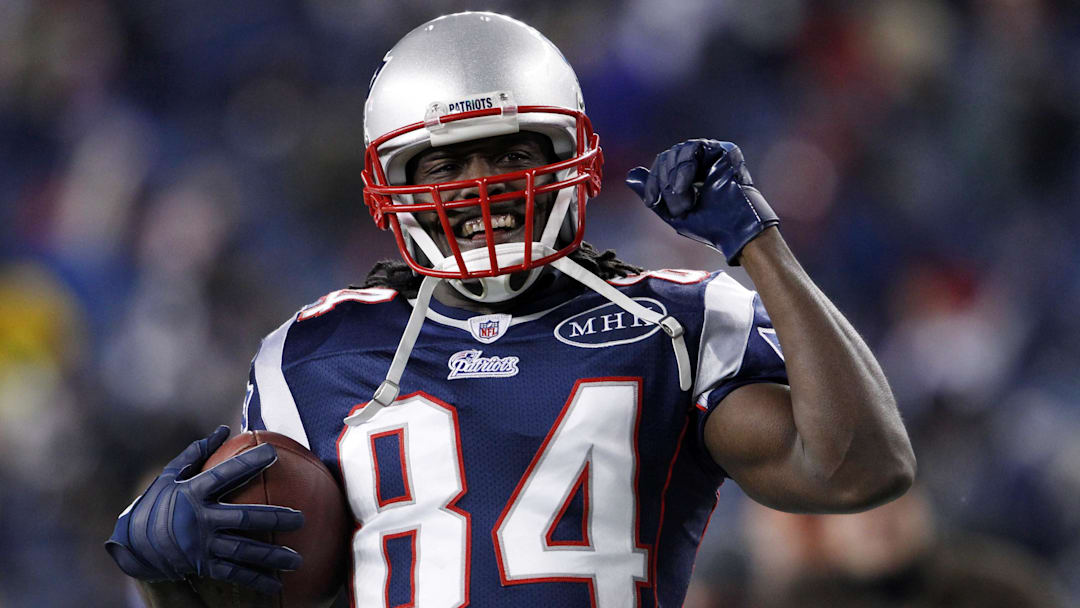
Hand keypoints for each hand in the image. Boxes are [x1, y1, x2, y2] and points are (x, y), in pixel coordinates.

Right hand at [105, 426, 304, 594]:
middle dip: (274, 518)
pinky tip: (278, 584)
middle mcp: (199, 520)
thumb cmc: (156, 505)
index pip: (225, 474)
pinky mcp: (202, 565)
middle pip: (243, 517)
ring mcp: (201, 545)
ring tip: (298, 559)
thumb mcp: (169, 476)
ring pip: (242, 550)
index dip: (249, 463)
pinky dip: (256, 580)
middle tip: (301, 519)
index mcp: (193, 493)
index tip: (274, 453)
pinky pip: (233, 573)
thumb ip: (196, 453)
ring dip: (271, 556)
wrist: (132, 548)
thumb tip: (223, 429)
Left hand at [626, 139, 778, 264]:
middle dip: (662, 181)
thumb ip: (652, 192)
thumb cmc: (709, 226)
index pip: (663, 166)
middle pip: (667, 157)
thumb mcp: (671, 211)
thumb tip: (630, 176)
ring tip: (684, 200)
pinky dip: (683, 168)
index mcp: (690, 175)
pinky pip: (693, 148)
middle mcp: (701, 162)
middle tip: (673, 205)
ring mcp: (712, 155)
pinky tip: (684, 186)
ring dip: (673, 177)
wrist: (734, 230)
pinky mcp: (723, 150)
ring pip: (677, 151)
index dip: (653, 182)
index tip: (653, 203)